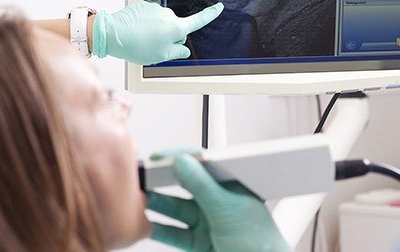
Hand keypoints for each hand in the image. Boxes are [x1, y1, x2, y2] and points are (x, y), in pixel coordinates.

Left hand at [92, 1, 223, 64]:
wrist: (113, 34)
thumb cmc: (137, 47)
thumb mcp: (160, 57)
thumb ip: (176, 53)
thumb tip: (184, 51)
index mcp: (176, 28)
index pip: (198, 20)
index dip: (210, 14)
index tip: (218, 7)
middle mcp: (168, 15)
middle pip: (176, 27)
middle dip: (170, 36)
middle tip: (156, 47)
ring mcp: (155, 9)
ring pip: (162, 22)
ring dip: (156, 30)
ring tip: (142, 40)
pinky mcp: (143, 5)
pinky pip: (150, 16)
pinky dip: (146, 24)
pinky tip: (136, 31)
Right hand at [147, 153, 291, 251]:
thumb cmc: (260, 242)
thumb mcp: (226, 208)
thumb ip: (202, 185)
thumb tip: (182, 161)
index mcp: (229, 185)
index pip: (202, 163)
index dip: (180, 157)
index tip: (158, 158)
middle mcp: (217, 200)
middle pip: (184, 185)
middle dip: (163, 180)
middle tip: (143, 176)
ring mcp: (207, 221)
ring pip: (176, 208)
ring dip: (157, 204)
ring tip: (139, 198)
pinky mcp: (198, 241)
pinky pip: (173, 232)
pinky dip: (158, 228)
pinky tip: (146, 223)